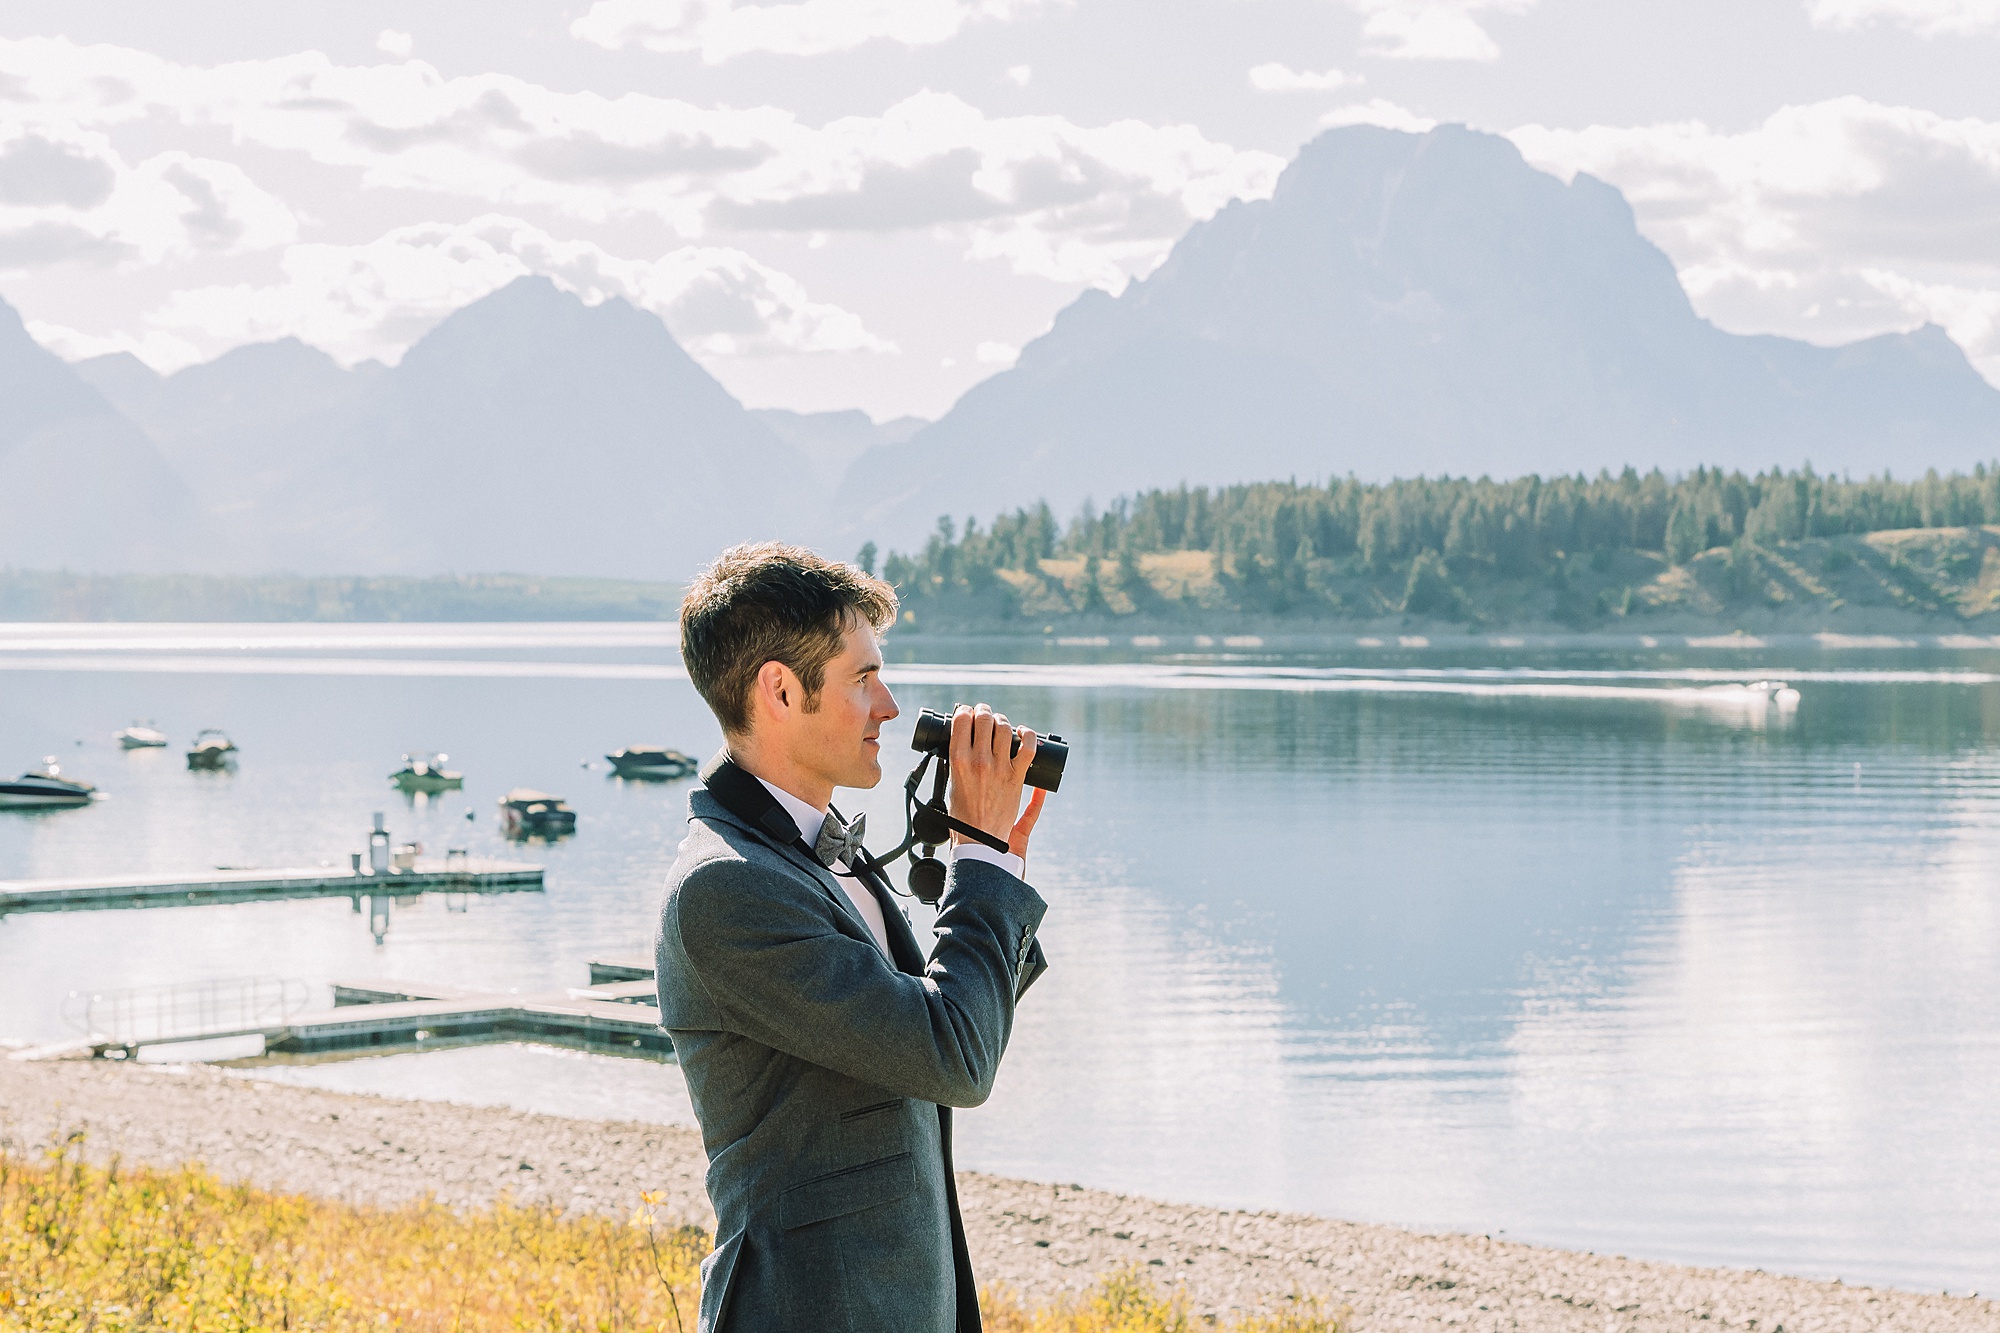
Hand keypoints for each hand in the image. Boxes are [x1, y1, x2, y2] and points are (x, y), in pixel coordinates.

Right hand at [946, 703, 1041, 856]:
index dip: (964, 711)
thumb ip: (956, 760)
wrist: (980, 839)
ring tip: (1000, 723)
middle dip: (983, 711)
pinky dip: (1028, 735)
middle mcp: (979, 761)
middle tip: (983, 713)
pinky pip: (1028, 748)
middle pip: (984, 719)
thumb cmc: (962, 814)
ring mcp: (1000, 768)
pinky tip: (1023, 731)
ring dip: (1002, 720)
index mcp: (958, 761)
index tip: (966, 712)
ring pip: (1004, 728)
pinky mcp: (1016, 777)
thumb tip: (962, 741)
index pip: (961, 721)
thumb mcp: (950, 782)